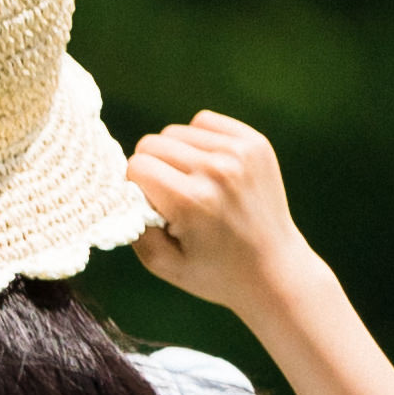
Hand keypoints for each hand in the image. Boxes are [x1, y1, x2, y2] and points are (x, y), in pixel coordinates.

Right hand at [127, 112, 318, 312]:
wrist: (274, 269)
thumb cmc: (213, 272)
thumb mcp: (161, 264)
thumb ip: (130, 226)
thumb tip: (120, 191)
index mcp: (191, 200)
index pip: (136, 166)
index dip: (135, 188)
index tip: (152, 209)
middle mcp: (217, 170)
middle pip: (152, 144)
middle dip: (151, 169)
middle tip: (171, 198)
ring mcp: (240, 153)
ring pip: (175, 132)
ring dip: (174, 155)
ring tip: (192, 184)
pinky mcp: (255, 143)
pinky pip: (204, 122)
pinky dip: (198, 141)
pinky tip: (208, 167)